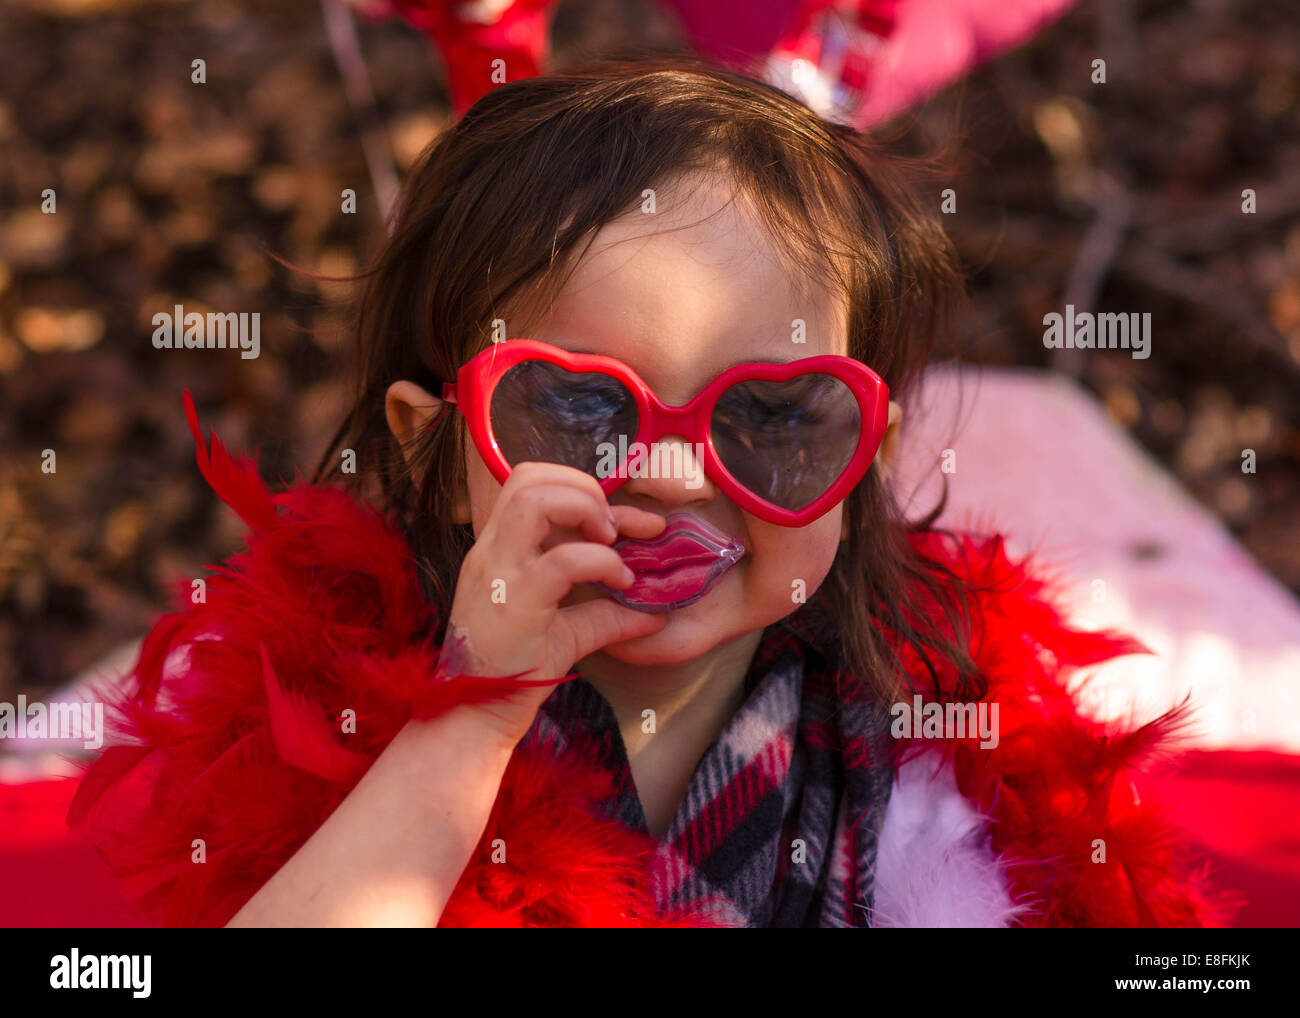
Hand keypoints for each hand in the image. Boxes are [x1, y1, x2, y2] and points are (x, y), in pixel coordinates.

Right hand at [439, 461, 667, 744]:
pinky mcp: (516, 599)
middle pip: (528, 477)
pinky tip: (621, 583)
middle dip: (582, 488)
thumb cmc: (514, 672)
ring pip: (534, 499)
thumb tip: (656, 613)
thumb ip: (607, 615)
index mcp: (498, 548)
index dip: (583, 490)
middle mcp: (493, 550)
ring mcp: (499, 571)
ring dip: (583, 508)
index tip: (626, 522)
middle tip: (612, 528)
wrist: (475, 713)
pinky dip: (602, 562)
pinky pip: (564, 560)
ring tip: (611, 542)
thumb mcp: (567, 632)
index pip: (531, 486)